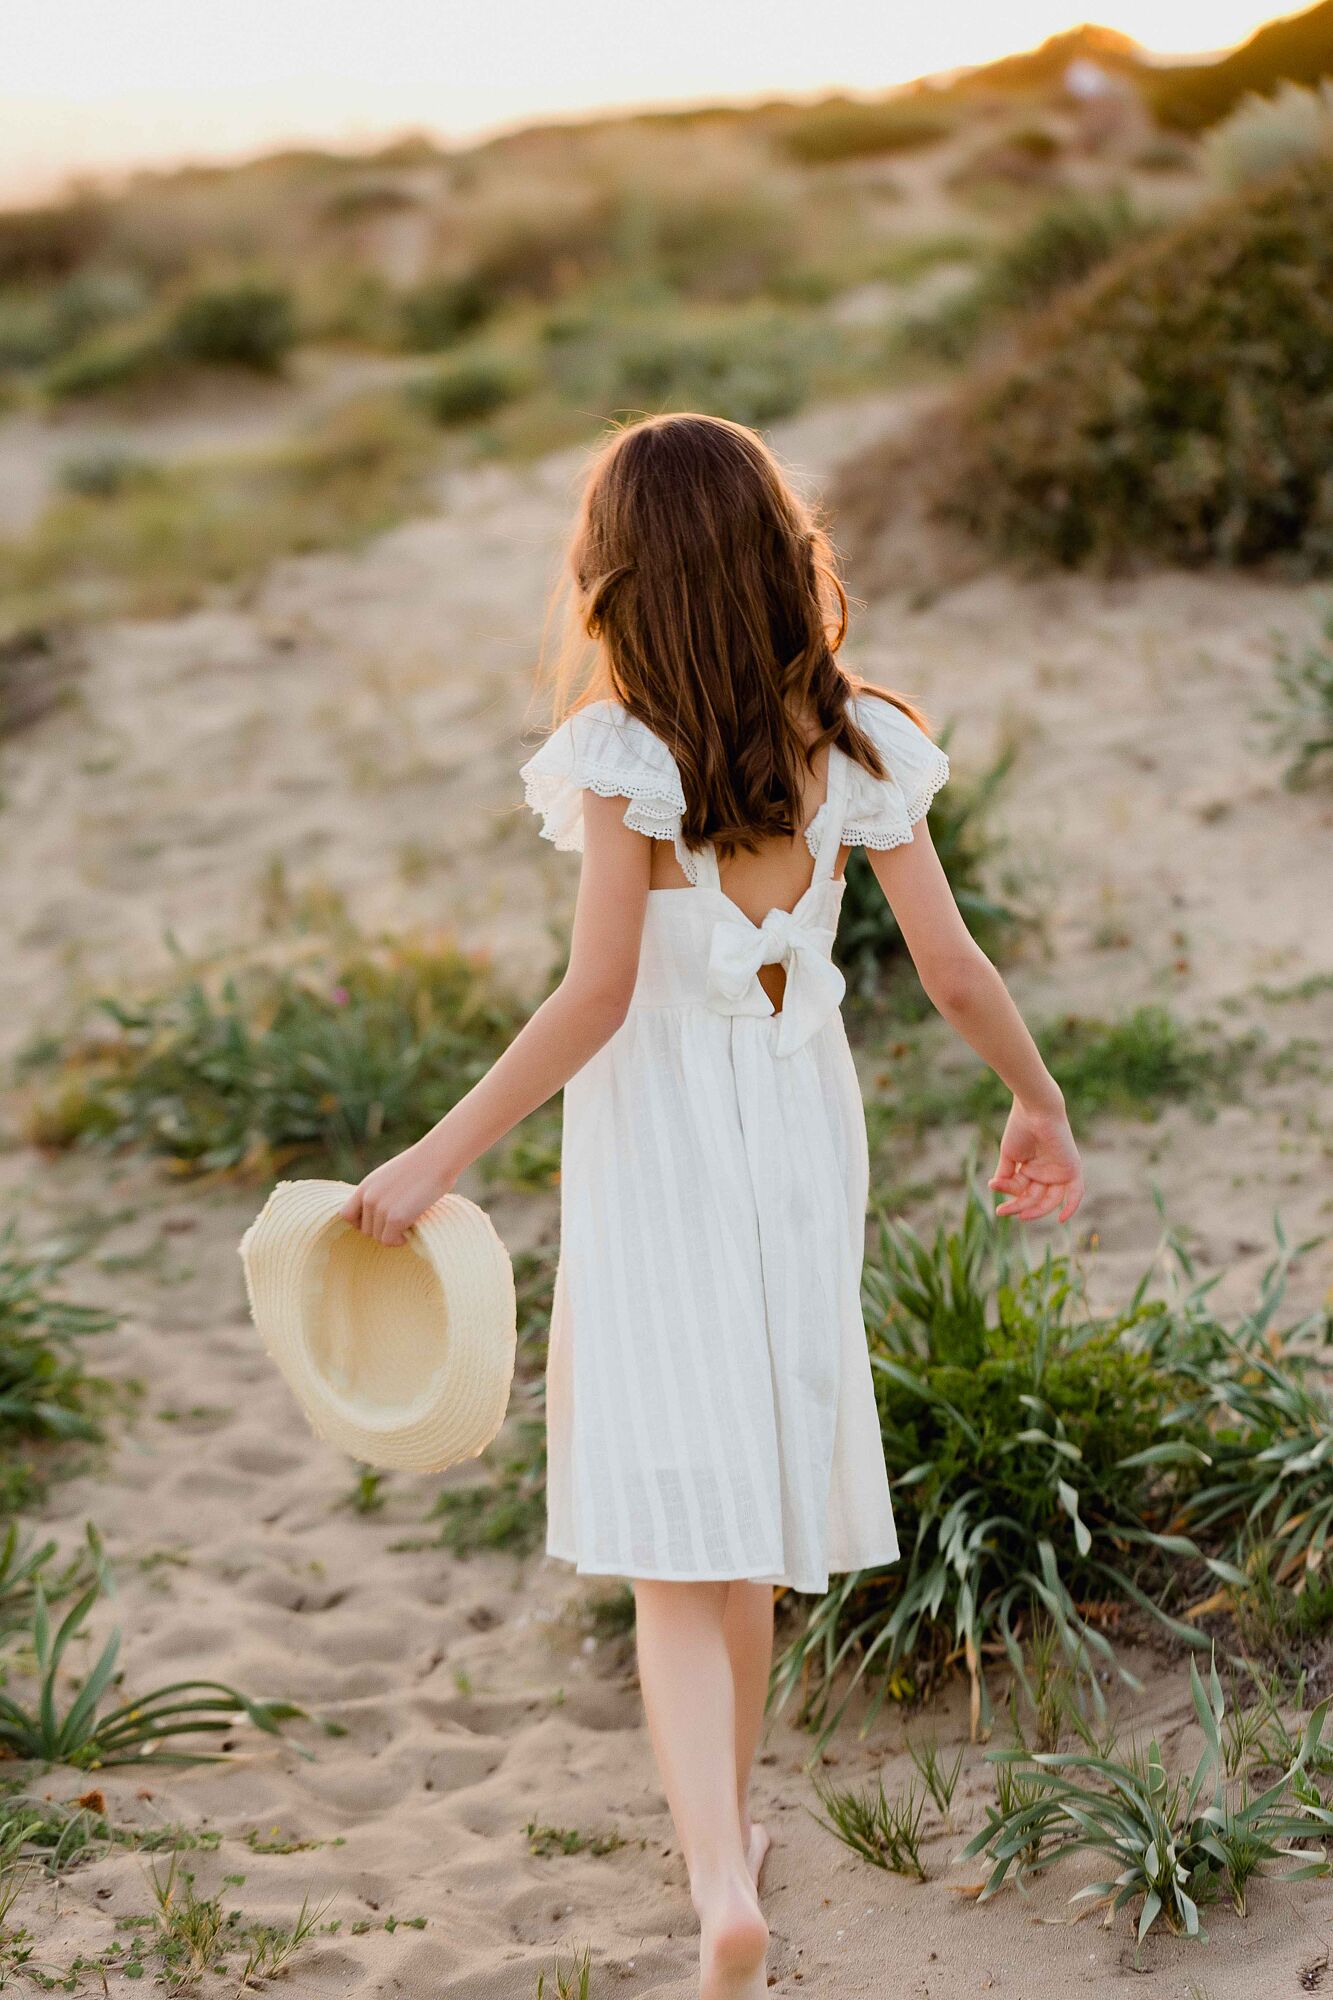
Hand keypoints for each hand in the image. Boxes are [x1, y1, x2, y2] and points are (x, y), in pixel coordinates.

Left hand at [340, 1138, 457, 1246]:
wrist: (438, 1157)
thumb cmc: (423, 1165)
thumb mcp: (391, 1176)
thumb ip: (381, 1193)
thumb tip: (382, 1215)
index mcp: (366, 1186)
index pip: (347, 1214)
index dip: (361, 1222)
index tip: (379, 1221)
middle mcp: (368, 1197)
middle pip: (365, 1230)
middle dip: (382, 1230)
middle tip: (401, 1222)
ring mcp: (380, 1208)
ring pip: (378, 1237)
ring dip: (393, 1235)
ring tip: (409, 1222)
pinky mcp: (395, 1218)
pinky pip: (389, 1241)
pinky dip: (399, 1240)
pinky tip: (411, 1229)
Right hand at [989, 1099, 1084, 1224]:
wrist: (1035, 1110)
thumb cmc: (1021, 1128)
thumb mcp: (1010, 1156)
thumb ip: (1007, 1176)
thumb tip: (996, 1190)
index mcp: (1032, 1168)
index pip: (1021, 1189)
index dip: (1008, 1192)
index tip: (993, 1187)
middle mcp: (1046, 1172)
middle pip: (1034, 1198)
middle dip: (1019, 1205)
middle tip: (1002, 1212)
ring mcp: (1059, 1172)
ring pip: (1049, 1200)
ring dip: (1035, 1209)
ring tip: (1021, 1214)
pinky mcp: (1072, 1170)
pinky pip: (1075, 1194)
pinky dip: (1070, 1207)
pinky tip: (1061, 1219)